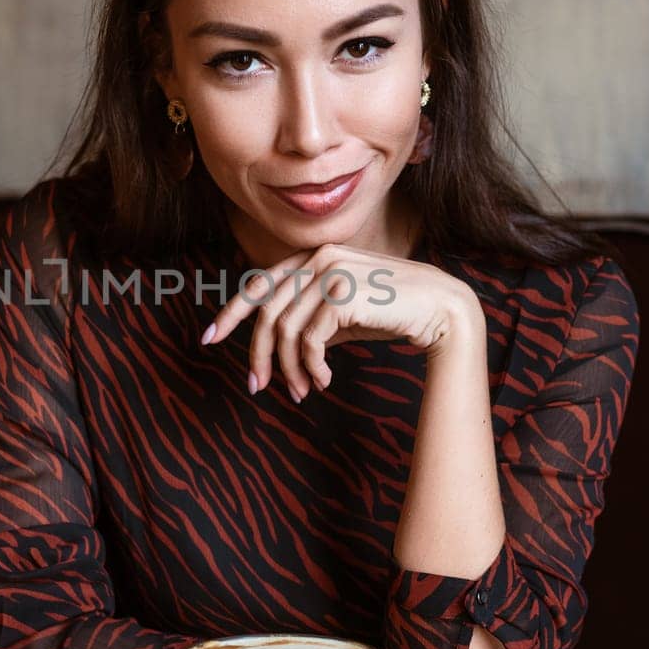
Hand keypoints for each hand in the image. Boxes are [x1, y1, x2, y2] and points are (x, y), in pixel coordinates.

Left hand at [201, 244, 483, 401]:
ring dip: (291, 369)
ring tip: (301, 392)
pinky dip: (311, 367)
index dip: (231, 312)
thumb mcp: (343, 315)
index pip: (259, 284)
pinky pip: (310, 340)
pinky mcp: (342, 293)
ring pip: (287, 330)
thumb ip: (311, 318)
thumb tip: (280, 344)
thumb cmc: (392, 313)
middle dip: (258, 355)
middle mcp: (318, 257)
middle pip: (268, 312)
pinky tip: (322, 382)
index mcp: (314, 257)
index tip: (209, 338)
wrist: (440, 309)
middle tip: (257, 387)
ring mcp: (330, 271)